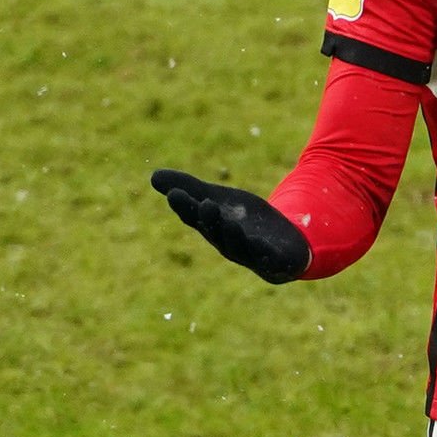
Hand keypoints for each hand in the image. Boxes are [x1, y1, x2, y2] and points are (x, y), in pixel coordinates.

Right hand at [150, 169, 310, 283]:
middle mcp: (227, 243)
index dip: (185, 206)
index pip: (195, 216)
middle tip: (203, 203)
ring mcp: (251, 254)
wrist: (284, 248)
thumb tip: (152, 176)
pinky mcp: (275, 261)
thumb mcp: (222, 200)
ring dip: (232, 234)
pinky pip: (268, 257)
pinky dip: (263, 250)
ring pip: (238, 246)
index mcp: (213, 228)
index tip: (174, 193)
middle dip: (208, 219)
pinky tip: (261, 242)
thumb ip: (192, 189)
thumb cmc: (246, 223)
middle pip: (214, 231)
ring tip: (229, 220)